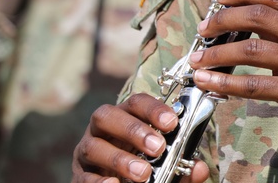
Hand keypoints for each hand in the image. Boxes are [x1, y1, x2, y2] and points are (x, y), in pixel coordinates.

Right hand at [71, 92, 209, 182]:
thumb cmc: (145, 168)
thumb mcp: (166, 166)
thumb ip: (182, 167)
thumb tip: (199, 169)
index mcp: (125, 117)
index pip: (136, 102)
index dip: (153, 109)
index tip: (172, 123)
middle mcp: (102, 129)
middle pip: (107, 116)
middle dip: (133, 130)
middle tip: (158, 148)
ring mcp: (86, 152)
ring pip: (93, 146)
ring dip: (119, 159)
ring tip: (143, 173)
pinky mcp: (78, 176)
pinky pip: (84, 176)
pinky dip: (99, 181)